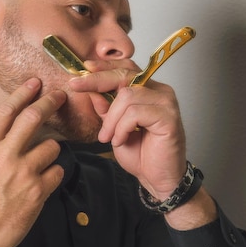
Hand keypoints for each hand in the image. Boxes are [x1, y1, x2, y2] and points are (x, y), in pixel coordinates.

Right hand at [0, 78, 65, 246]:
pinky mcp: (38, 191)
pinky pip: (58, 172)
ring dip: (51, 151)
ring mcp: (24, 173)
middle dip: (50, 103)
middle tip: (59, 96)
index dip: (23, 94)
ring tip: (42, 160)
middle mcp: (5, 156)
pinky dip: (54, 174)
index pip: (6, 112)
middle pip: (34, 119)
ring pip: (52, 147)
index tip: (35, 83)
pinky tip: (44, 181)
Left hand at [69, 60, 216, 228]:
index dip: (104, 67)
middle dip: (97, 81)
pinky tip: (121, 140)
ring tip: (108, 137)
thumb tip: (90, 90)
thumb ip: (106, 109)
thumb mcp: (115, 128)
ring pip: (127, 96)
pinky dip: (122, 128)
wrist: (158, 179)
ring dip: (111, 119)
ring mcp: (167, 103)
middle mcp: (161, 92)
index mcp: (149, 90)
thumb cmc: (142, 154)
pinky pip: (135, 113)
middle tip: (76, 86)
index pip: (126, 69)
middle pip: (126, 75)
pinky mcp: (169, 117)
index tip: (82, 70)